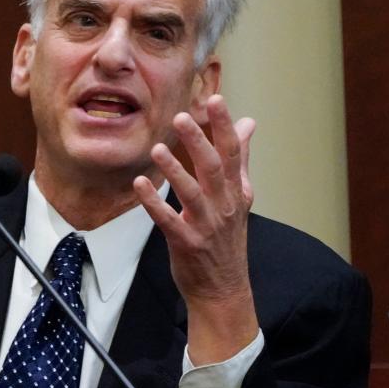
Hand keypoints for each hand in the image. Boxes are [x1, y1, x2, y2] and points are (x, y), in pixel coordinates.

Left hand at [133, 95, 258, 364]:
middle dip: (199, 141)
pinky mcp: (187, 243)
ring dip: (175, 170)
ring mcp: (207, 226)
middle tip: (182, 116)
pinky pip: (168, 220)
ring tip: (157, 148)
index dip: (224, 125)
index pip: (232, 152)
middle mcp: (225, 206)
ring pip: (192, 193)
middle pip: (213, 168)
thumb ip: (239, 159)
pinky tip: (140, 185)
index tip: (215, 98)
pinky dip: (154, 203)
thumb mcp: (238, 197)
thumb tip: (249, 123)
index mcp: (236, 191)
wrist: (223, 289)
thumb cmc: (226, 239)